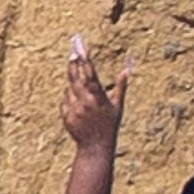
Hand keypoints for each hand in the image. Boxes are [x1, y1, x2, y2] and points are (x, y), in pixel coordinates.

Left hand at [60, 34, 133, 153]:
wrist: (96, 148)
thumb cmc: (109, 126)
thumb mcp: (118, 106)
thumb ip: (121, 86)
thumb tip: (128, 69)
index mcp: (98, 98)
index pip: (89, 73)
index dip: (84, 58)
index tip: (79, 46)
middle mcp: (85, 102)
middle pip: (74, 76)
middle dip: (73, 63)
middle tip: (73, 53)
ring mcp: (74, 109)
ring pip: (69, 88)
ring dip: (73, 86)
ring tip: (84, 97)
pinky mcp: (66, 115)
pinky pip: (65, 100)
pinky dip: (70, 99)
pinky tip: (79, 109)